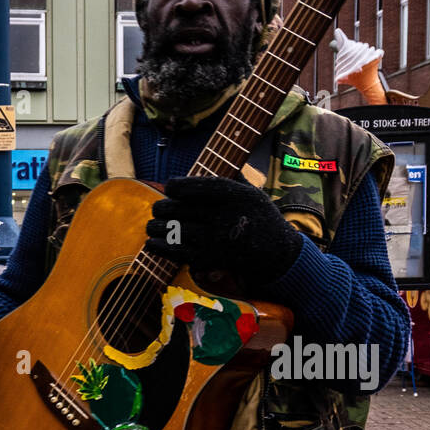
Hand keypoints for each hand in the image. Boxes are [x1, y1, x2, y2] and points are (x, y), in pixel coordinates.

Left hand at [145, 176, 303, 287]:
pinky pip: (180, 253)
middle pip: (181, 208)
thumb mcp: (252, 192)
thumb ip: (226, 180)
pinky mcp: (212, 260)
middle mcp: (225, 217)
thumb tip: (198, 170)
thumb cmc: (259, 218)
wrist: (278, 254)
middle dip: (162, 208)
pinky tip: (152, 243)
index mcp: (236, 196)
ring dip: (157, 227)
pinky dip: (162, 248)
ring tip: (152, 225)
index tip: (169, 187)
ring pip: (176, 231)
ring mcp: (218, 240)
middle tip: (157, 209)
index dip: (177, 186)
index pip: (198, 187)